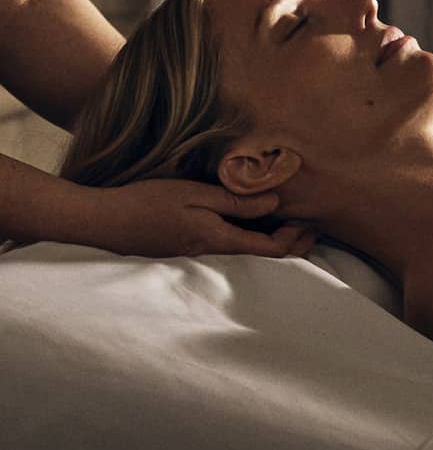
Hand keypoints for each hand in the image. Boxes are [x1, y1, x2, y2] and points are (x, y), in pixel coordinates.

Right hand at [73, 178, 317, 258]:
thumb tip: (275, 202)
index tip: (311, 220)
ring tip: (291, 217)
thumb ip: (235, 201)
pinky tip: (252, 216)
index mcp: (220, 240)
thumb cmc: (146, 202)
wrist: (103, 221)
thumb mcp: (194, 194)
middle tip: (312, 223)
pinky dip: (250, 233)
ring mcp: (200, 252)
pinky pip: (229, 243)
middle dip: (294, 242)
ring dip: (274, 237)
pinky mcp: (188, 246)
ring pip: (248, 249)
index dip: (297, 238)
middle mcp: (214, 252)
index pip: (273, 249)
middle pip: (265, 255)